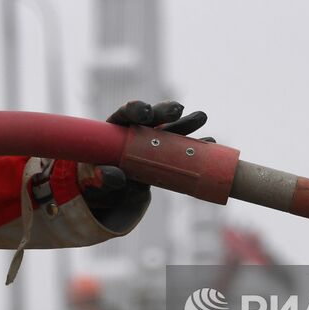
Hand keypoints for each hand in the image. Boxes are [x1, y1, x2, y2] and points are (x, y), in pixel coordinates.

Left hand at [79, 100, 209, 208]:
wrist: (113, 200)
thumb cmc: (100, 188)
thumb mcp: (98, 185)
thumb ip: (103, 180)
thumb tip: (112, 174)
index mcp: (116, 133)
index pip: (125, 115)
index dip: (135, 110)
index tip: (146, 112)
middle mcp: (136, 134)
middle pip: (151, 118)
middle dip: (165, 112)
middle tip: (177, 110)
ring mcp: (153, 144)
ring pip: (170, 130)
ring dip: (186, 123)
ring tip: (201, 117)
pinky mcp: (166, 157)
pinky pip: (182, 150)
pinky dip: (196, 146)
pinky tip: (210, 142)